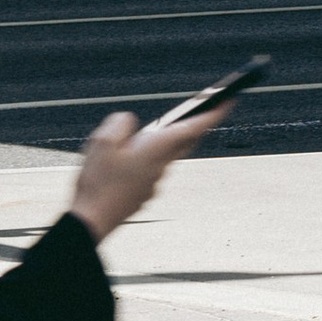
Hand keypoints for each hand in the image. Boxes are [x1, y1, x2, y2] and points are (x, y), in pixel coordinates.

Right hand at [67, 101, 226, 242]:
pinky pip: (151, 169)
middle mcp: (162, 165)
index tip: (229, 98)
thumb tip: (131, 122)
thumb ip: (121, 124)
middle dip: (193, 123)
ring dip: (162, 142)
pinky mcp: (146, 192)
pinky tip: (126, 162)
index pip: (193, 127)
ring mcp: (155, 181)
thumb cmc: (97, 183)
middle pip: (184, 140)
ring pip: (165, 155)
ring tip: (143, 135)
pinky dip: (146, 160)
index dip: (214, 112)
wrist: (91, 221)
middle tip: (201, 108)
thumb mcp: (102, 142)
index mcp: (156, 149)